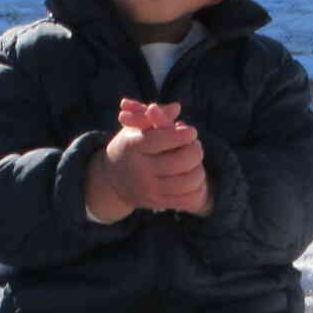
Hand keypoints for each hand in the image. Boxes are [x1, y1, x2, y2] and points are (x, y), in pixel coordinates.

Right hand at [87, 100, 211, 218]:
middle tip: (193, 145)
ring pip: (190, 181)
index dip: (181, 135)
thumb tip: (176, 108)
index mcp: (132, 147)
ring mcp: (150, 191)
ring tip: (193, 161)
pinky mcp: (160, 204)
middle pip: (181, 161)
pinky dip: (198, 186)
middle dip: (194, 149)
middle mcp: (140, 171)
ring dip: (198, 168)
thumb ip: (155, 116)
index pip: (160, 140)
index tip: (191, 131)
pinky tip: (190, 176)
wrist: (113, 181)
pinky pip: (191, 199)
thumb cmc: (131, 147)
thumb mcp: (136, 128)